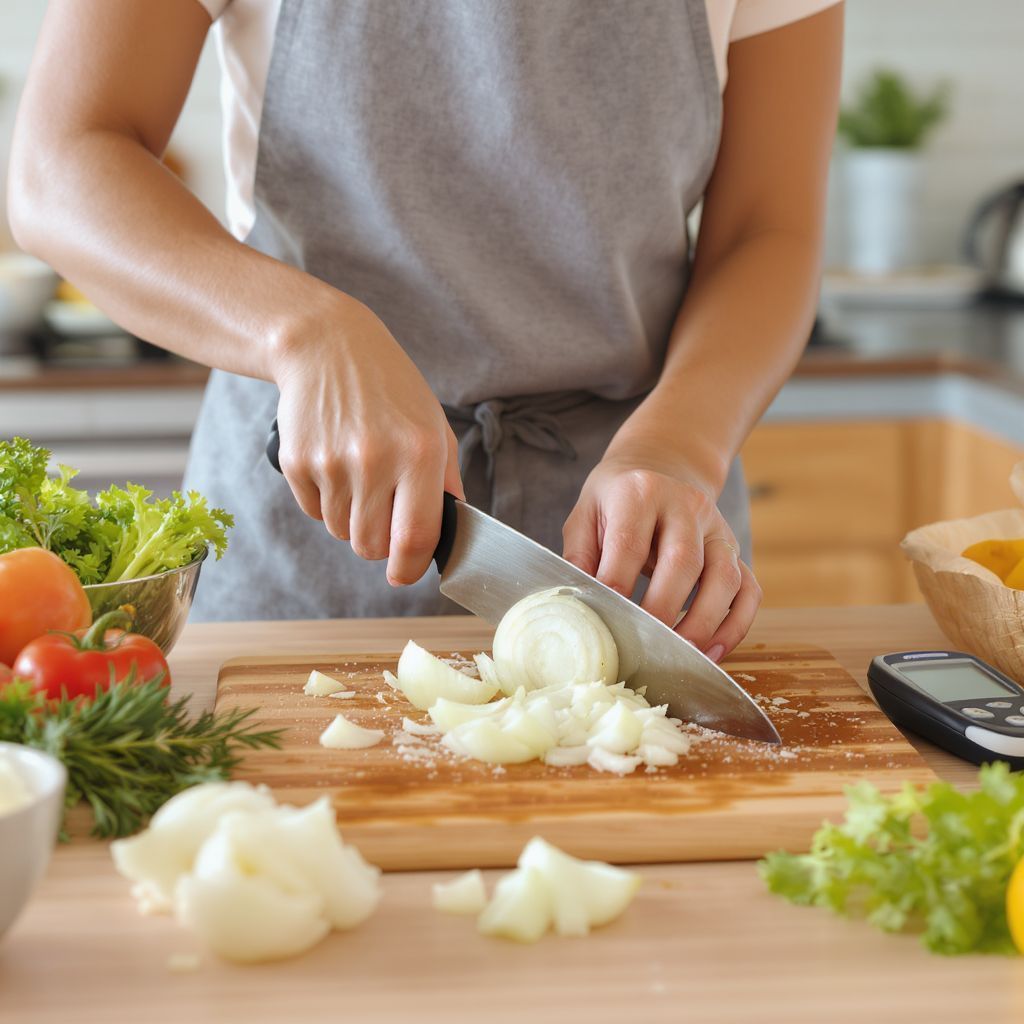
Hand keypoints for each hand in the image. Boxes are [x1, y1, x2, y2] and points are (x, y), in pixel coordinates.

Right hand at [271, 295, 463, 585]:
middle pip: (371, 546)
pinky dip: (325, 501)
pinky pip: (314, 512)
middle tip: (382, 511)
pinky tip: (334, 462)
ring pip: (341, 532)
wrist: (326, 346)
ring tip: (359, 473)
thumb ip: (446, 483)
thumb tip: (446, 536)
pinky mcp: (297, 462)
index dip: (410, 569)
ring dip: (352, 519)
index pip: (415, 537)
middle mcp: (375, 461)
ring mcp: (331, 463)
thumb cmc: (390, 388)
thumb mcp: (434, 425)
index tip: (404, 574)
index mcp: (419, 453)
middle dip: (379, 543)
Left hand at [561, 448, 761, 660]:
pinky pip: (749, 589)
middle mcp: (686, 505)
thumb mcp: (586, 514)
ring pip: (724, 576)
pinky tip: (713, 651)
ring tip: (683, 656)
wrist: (659, 468)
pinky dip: (737, 624)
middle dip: (665, 609)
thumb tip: (575, 606)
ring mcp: (716, 527)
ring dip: (705, 622)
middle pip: (684, 561)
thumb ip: (579, 557)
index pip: (630, 542)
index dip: (618, 583)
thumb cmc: (615, 501)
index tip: (608, 618)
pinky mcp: (734, 548)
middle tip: (646, 646)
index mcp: (640, 492)